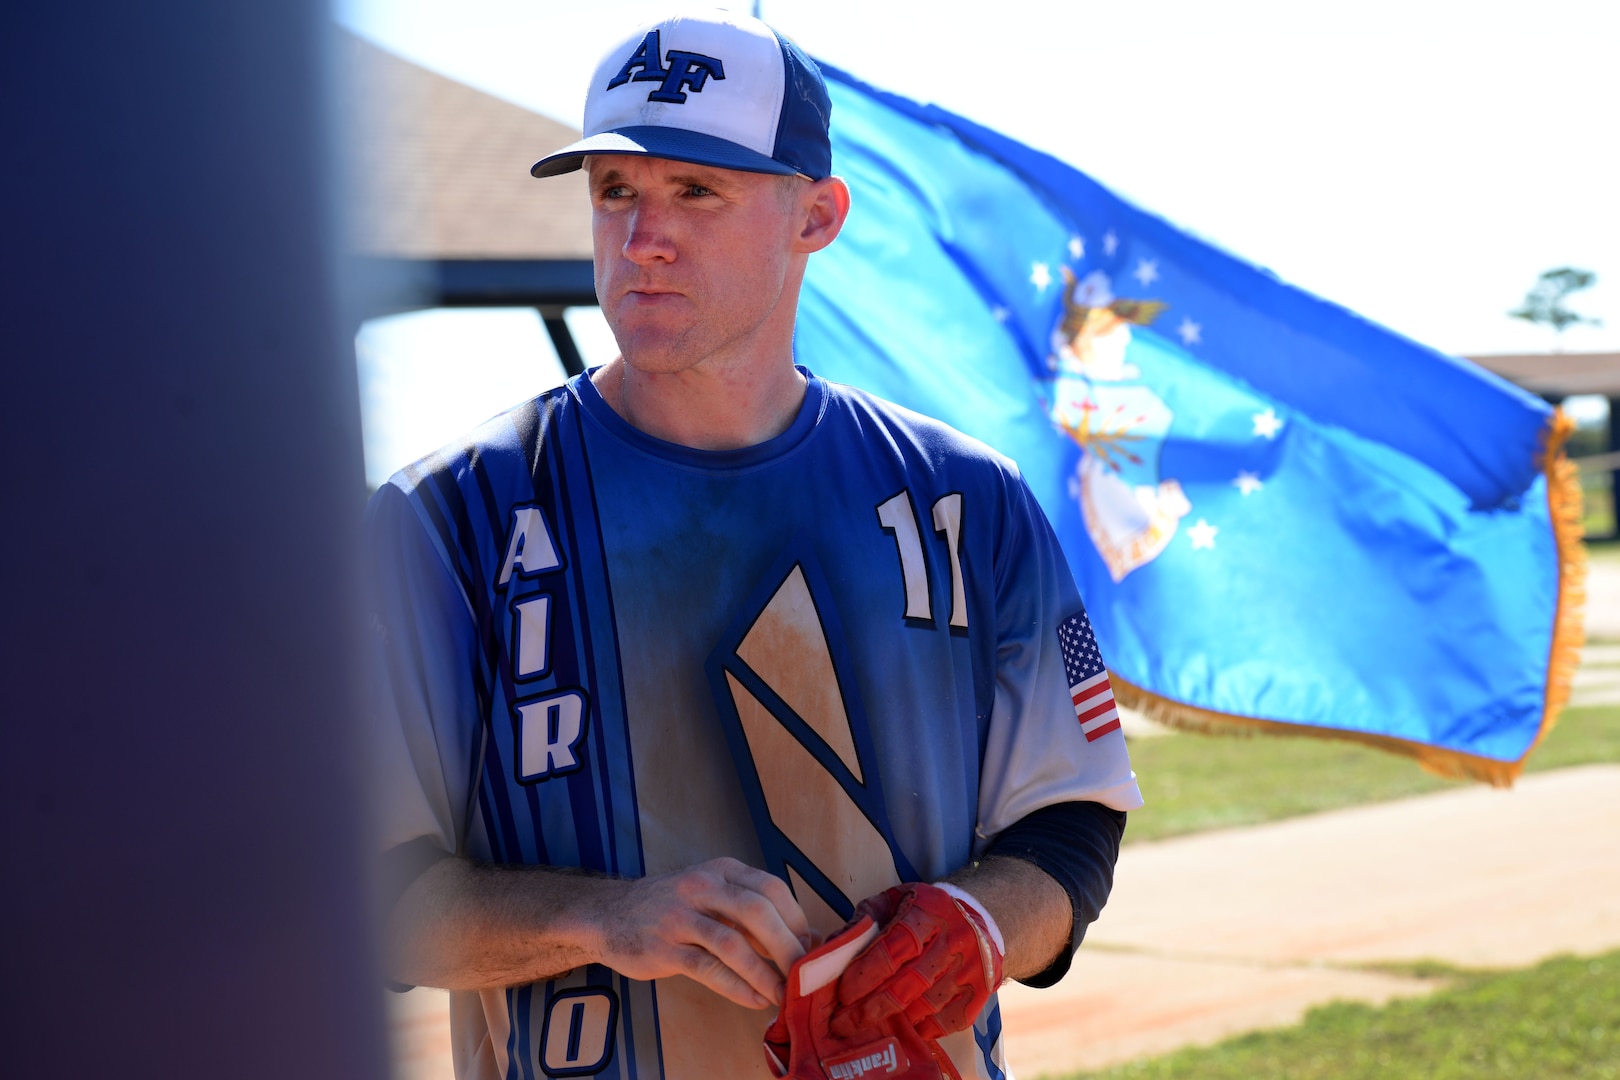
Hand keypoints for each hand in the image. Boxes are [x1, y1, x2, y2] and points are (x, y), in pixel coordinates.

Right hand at [596, 857, 810, 1008]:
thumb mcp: (712, 894)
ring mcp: (680, 917)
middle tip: (805, 974)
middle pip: (757, 911)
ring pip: (732, 943)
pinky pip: (708, 969)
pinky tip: (754, 999)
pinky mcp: (664, 948)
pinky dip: (737, 986)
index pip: (771, 888)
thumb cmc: (671, 907)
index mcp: (722, 870)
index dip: (796, 919)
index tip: (810, 947)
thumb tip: (807, 938)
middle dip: (787, 946)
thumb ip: (752, 913)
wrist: (609, 914)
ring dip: (764, 973)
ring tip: (783, 994)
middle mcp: (702, 887)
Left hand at [831, 882, 1004, 1039]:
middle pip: (908, 983)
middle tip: (843, 1024)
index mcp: (928, 912)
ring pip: (927, 1006)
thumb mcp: (896, 900)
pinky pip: (948, 1021)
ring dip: (895, 1021)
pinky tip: (903, 1029)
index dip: (865, 975)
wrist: (980, 916)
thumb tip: (834, 947)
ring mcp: (972, 967)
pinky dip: (922, 1029)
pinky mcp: (981, 991)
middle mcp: (954, 939)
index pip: (892, 949)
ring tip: (867, 1029)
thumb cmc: (926, 910)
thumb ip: (865, 920)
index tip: (842, 994)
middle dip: (871, 1008)